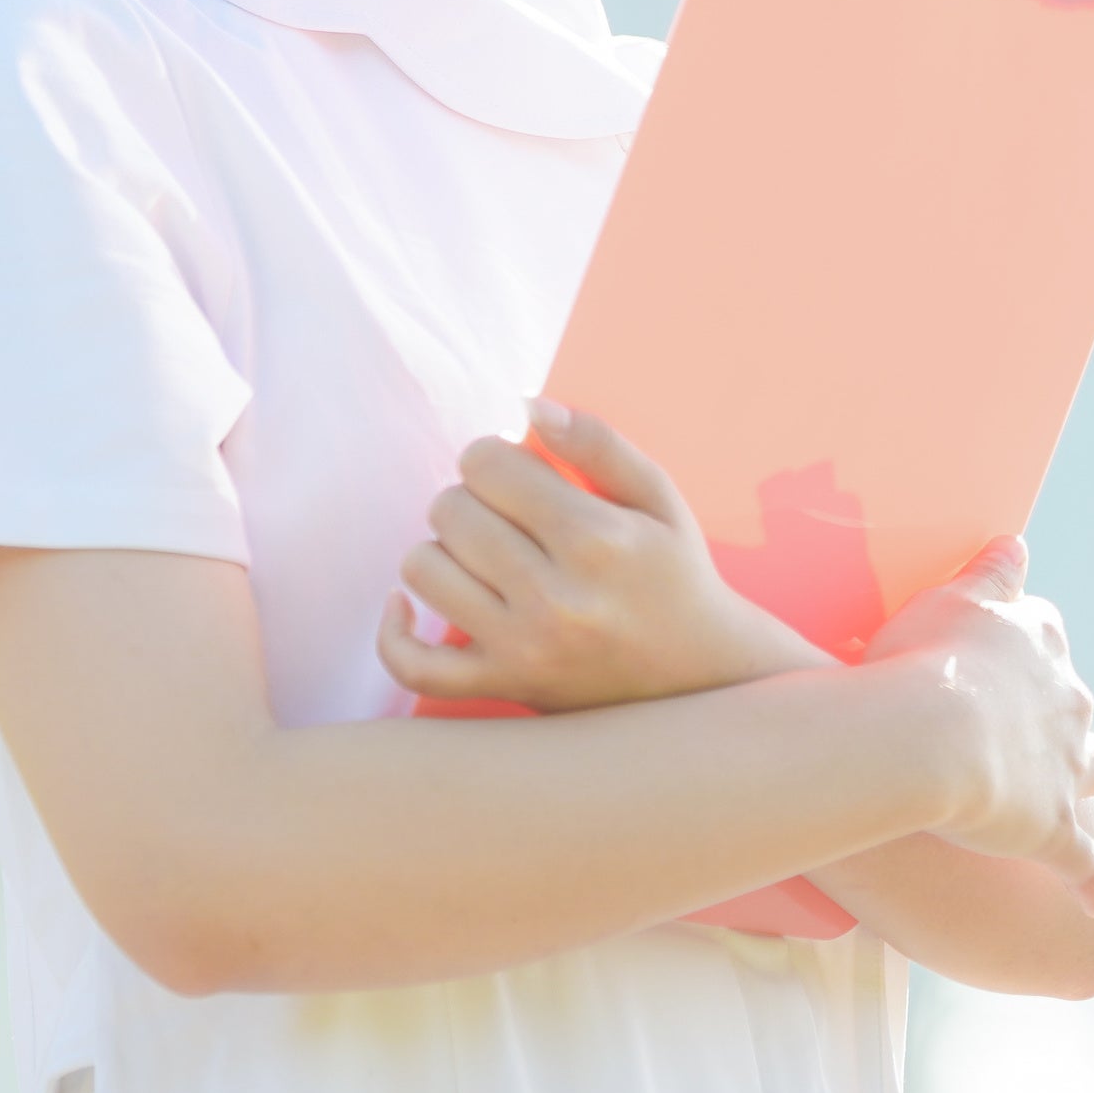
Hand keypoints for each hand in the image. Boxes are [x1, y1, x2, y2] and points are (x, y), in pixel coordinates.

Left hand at [374, 401, 818, 712]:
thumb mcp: (658, 497)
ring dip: (442, 552)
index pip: (486, 465)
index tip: (512, 471)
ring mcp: (524, 648)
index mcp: (595, 539)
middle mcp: (555, 596)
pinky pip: (413, 665)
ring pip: (424, 570)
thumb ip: (597, 443)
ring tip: (480, 556)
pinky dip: (394, 632)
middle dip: (470, 499)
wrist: (699, 678)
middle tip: (504, 515)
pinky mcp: (504, 686)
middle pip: (450, 511)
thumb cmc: (674, 574)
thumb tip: (525, 406)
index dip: (489, 456)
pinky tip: (406, 603)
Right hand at [866, 534, 1093, 911]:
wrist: (929, 737)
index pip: (1042, 629)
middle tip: (1041, 718)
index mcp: (1038, 644)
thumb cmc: (924, 661)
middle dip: (1070, 708)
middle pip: (1079, 700)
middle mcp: (1066, 701)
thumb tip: (1016, 540)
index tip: (1012, 643)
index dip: (1027, 639)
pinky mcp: (1053, 830)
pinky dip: (1093, 882)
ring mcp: (1066, 769)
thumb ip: (990, 572)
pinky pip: (1082, 864)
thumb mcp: (952, 598)